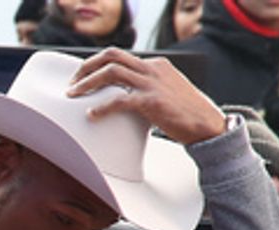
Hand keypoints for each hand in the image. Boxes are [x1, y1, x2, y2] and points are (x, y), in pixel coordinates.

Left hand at [67, 48, 224, 145]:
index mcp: (156, 64)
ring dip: (88, 82)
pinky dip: (102, 107)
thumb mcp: (163, 94)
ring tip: (73, 95)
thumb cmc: (184, 114)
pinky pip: (120, 100)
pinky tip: (91, 115)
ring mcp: (153, 83)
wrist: (207, 124)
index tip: (82, 77)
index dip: (96, 64)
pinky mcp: (152, 101)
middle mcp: (153, 68)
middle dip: (87, 67)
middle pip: (112, 56)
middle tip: (71, 83)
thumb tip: (121, 98)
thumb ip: (144, 90)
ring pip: (112, 72)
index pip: (120, 56)